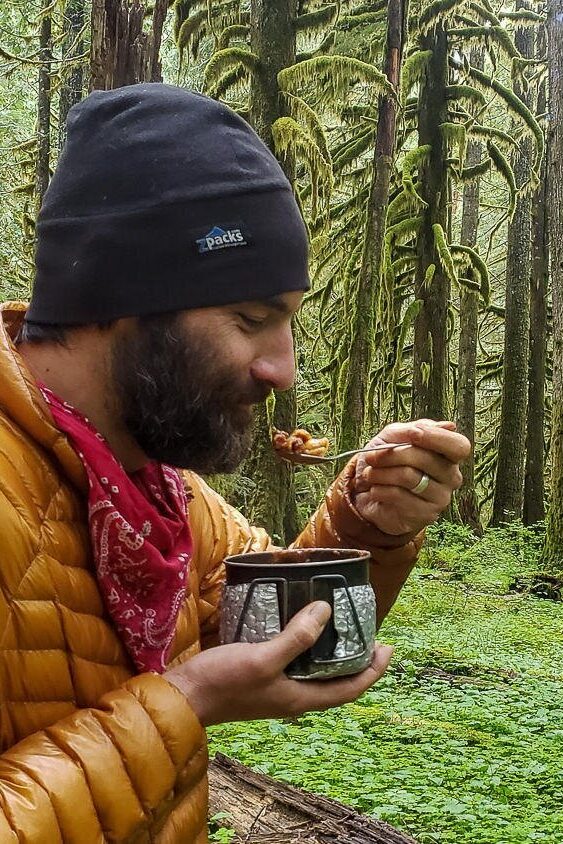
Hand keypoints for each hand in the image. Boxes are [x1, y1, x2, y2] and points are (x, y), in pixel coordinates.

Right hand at [165, 602, 392, 726]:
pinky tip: (297, 626)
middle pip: (335, 682)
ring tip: (337, 626)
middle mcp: (292, 697)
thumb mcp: (263, 658)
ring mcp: (275, 689)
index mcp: (300, 698)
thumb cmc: (224, 682)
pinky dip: (304, 647)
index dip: (372, 671)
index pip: (349, 689)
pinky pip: (293, 663)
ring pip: (314, 673)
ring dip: (330, 653)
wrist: (184, 698)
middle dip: (355, 660)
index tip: (388, 647)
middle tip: (366, 632)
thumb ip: (296, 638)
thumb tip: (326, 612)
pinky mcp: (260, 678)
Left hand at [353, 419, 470, 536]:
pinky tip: (375, 490)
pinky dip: (380, 489)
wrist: (369, 495)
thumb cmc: (386, 462)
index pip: (459, 446)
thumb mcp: (394, 437)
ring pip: (409, 477)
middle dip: (391, 454)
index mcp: (449, 455)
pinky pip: (400, 496)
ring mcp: (441, 498)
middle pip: (426, 459)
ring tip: (370, 474)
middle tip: (370, 457)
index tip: (413, 433)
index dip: (437, 438)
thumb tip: (449, 426)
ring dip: (381, 473)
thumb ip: (414, 430)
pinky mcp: (426, 515)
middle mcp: (451, 477)